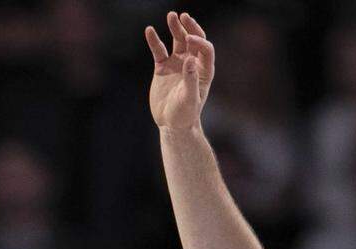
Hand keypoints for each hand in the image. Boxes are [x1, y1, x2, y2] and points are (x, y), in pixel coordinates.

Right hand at [145, 11, 214, 129]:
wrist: (171, 124)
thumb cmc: (185, 115)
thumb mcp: (189, 100)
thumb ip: (190, 80)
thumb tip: (190, 59)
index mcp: (203, 70)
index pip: (205, 48)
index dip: (199, 41)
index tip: (189, 39)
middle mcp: (192, 63)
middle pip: (193, 40)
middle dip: (189, 27)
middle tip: (182, 17)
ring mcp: (177, 64)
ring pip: (177, 41)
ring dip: (175, 28)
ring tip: (171, 16)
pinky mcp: (163, 68)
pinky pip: (159, 50)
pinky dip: (155, 41)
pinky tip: (150, 31)